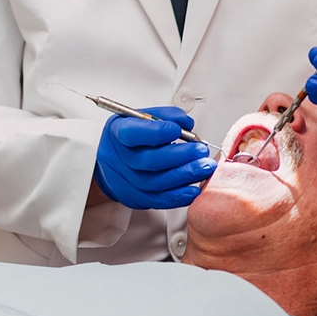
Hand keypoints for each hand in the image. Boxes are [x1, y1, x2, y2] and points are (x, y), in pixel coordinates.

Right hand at [94, 106, 217, 209]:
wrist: (111, 162)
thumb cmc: (129, 137)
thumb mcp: (140, 117)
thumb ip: (163, 116)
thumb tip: (186, 123)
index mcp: (118, 133)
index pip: (133, 134)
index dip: (157, 132)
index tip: (178, 130)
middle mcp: (120, 158)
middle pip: (148, 161)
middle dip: (179, 156)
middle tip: (200, 151)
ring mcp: (127, 180)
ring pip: (156, 183)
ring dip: (185, 176)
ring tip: (205, 167)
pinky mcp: (137, 197)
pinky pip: (159, 200)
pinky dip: (178, 196)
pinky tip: (194, 189)